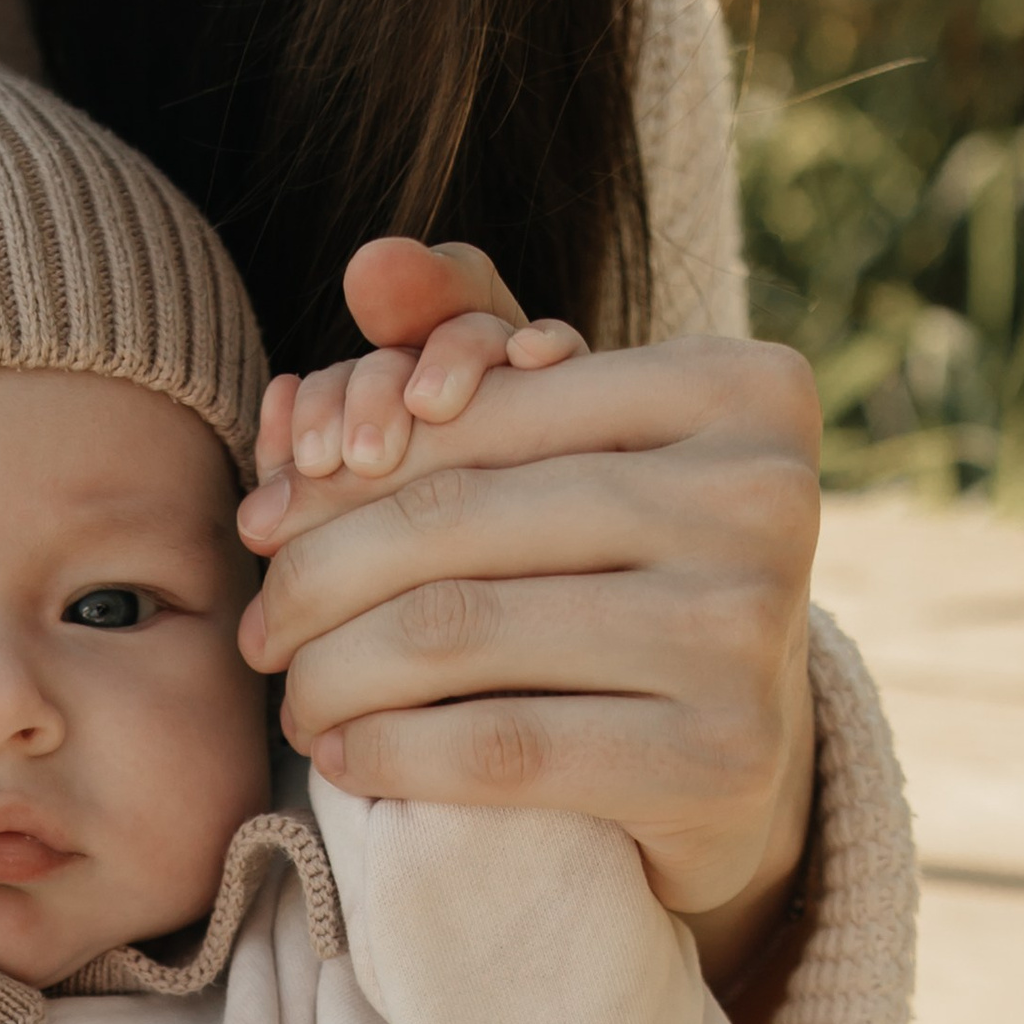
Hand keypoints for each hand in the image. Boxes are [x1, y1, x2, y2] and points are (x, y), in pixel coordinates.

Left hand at [241, 242, 819, 976]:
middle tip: (258, 629)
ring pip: (459, 631)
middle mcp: (765, 497)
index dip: (346, 466)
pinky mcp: (717, 759)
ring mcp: (750, 632)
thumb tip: (367, 265)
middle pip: (458, 519)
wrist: (738, 755)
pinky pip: (495, 745)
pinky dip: (391, 751)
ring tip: (293, 696)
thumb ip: (473, 341)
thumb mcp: (572, 444)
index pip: (483, 410)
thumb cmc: (629, 572)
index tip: (265, 517)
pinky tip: (347, 756)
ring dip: (335, 673)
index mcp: (743, 387)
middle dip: (319, 576)